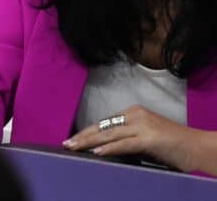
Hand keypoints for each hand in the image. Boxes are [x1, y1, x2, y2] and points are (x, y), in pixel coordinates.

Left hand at [64, 104, 209, 171]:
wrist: (199, 147)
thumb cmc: (174, 146)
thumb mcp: (146, 139)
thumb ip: (128, 139)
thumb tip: (104, 148)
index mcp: (134, 113)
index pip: (105, 123)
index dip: (88, 132)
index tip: (73, 139)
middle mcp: (136, 115)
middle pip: (103, 127)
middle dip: (83, 136)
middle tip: (66, 143)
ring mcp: (143, 125)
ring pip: (109, 135)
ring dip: (89, 142)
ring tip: (74, 148)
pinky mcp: (150, 138)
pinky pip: (124, 144)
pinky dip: (109, 149)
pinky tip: (96, 152)